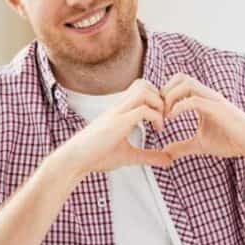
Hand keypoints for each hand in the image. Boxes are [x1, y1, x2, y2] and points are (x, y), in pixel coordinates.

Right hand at [57, 79, 172, 175]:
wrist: (74, 160)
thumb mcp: (129, 156)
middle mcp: (118, 107)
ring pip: (144, 90)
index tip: (162, 117)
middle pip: (143, 83)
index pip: (140, 89)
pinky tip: (157, 130)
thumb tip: (169, 160)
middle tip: (165, 116)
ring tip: (161, 121)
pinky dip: (156, 117)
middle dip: (159, 96)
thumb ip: (149, 156)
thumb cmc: (96, 156)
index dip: (156, 98)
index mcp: (120, 111)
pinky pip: (143, 110)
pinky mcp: (118, 122)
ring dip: (158, 103)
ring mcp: (117, 113)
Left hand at [160, 73, 244, 160]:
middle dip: (165, 91)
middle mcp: (207, 95)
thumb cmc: (232, 141)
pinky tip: (172, 118)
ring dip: (170, 96)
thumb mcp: (201, 144)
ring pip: (185, 83)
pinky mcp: (216, 108)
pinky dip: (178, 107)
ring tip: (166, 115)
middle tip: (160, 111)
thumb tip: (166, 153)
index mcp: (203, 99)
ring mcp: (212, 99)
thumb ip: (183, 146)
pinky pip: (193, 100)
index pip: (179, 84)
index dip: (165, 95)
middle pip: (180, 77)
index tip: (159, 113)